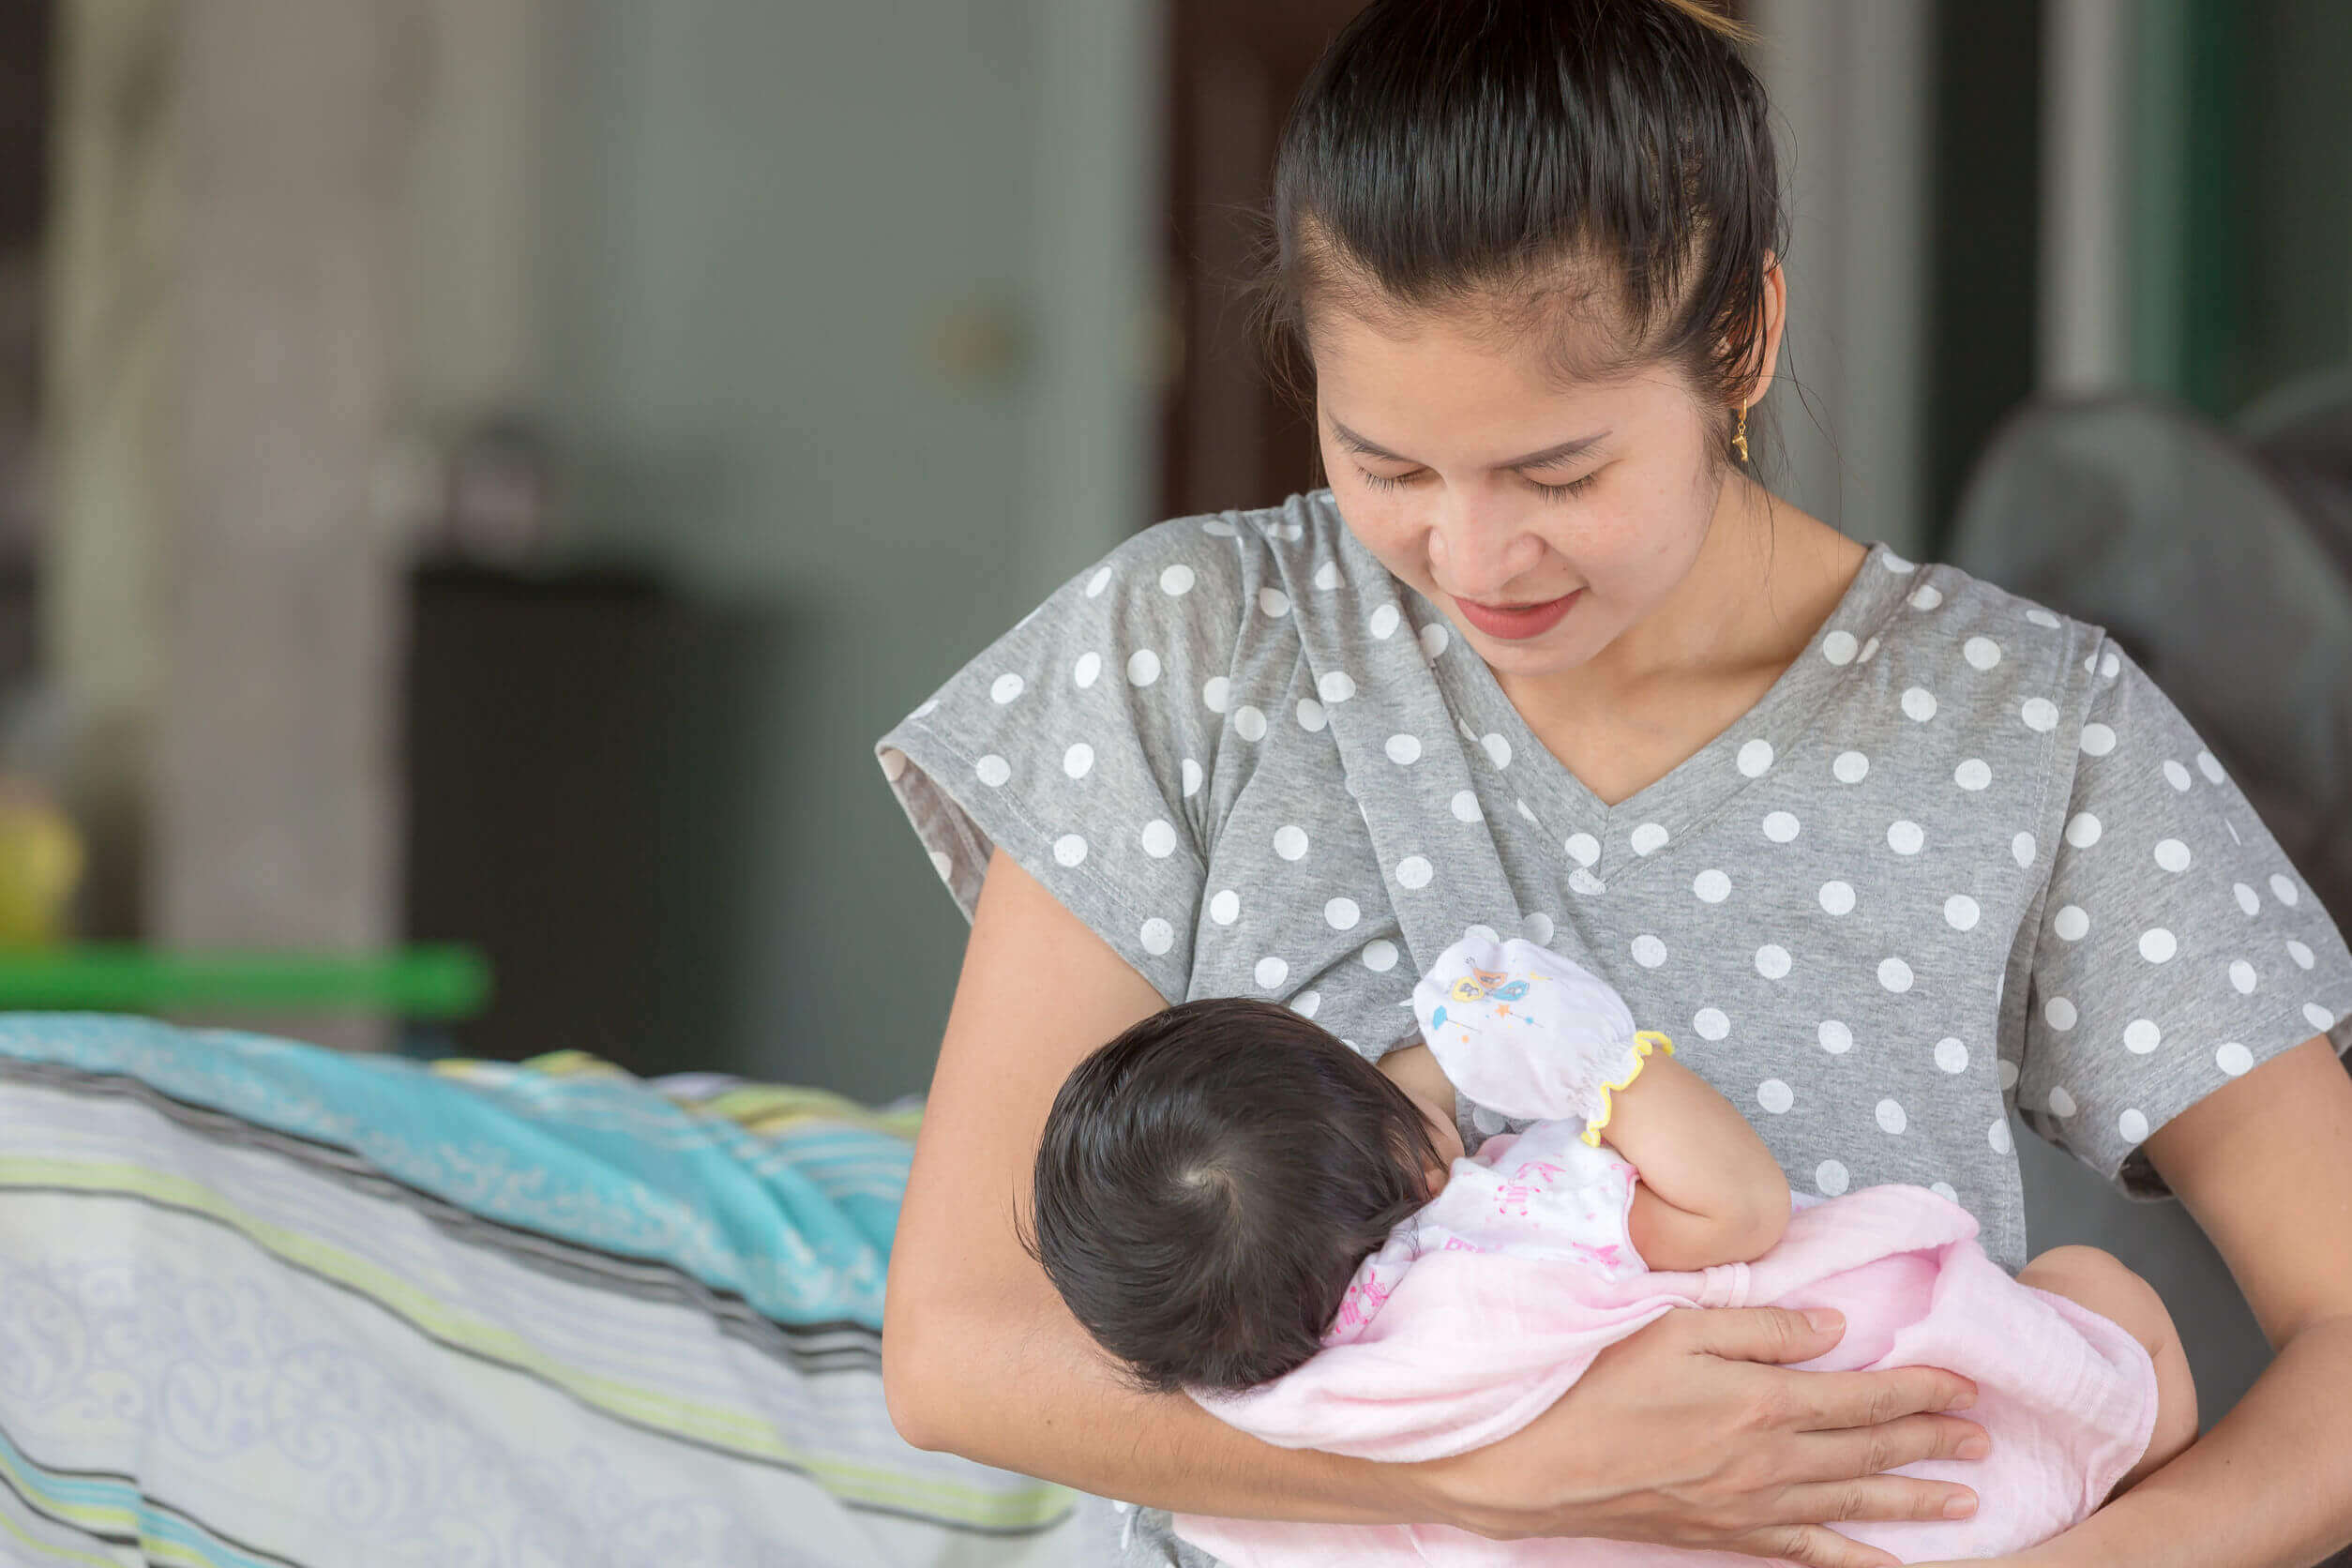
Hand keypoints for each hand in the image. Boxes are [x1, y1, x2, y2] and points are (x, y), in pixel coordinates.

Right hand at [1398, 1305, 1990, 1567]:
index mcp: (1762, 1403)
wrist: (1536, 1462)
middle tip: (1984, 1440)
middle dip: (1932, 1443)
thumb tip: (1833, 1326)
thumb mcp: (1676, 1325)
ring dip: (1913, 1502)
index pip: (1862, 1396)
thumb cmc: (1597, 1382)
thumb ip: (1760, 1326)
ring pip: (1852, 1508)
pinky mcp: (1725, 1537)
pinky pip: (1806, 1555)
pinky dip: (1853, 1561)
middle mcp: (1770, 1463)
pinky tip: (1887, 1567)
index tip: (1966, 1386)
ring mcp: (1750, 1509)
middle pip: (1869, 1454)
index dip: (1920, 1390)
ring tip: (1965, 1500)